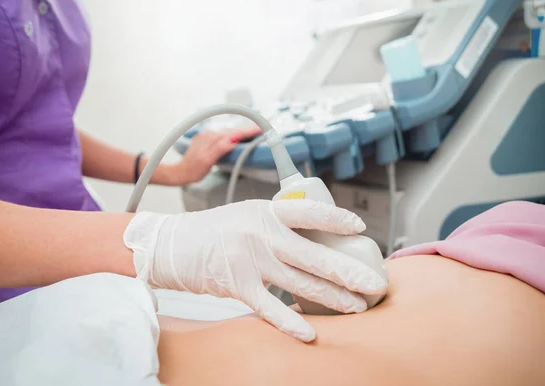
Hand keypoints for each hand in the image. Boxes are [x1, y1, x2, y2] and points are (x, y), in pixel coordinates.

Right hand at [123, 199, 387, 341]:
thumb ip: (278, 223)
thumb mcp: (248, 215)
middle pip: (313, 254)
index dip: (336, 219)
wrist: (171, 245)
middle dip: (347, 271)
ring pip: (299, 282)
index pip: (308, 212)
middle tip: (374, 283)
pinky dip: (290, 321)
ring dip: (331, 297)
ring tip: (356, 306)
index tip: (359, 228)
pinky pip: (269, 306)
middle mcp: (261, 233)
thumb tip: (315, 238)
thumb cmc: (213, 231)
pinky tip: (310, 332)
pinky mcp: (237, 284)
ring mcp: (249, 260)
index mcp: (266, 211)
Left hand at [175, 125, 260, 183]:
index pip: (234, 133)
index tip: (259, 128)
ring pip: (228, 132)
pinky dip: (233, 134)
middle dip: (247, 129)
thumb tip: (232, 140)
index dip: (247, 131)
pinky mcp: (207, 139)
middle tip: (261, 129)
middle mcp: (210, 134)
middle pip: (232, 130)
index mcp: (211, 138)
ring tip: (253, 131)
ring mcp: (208, 136)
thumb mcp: (207, 161)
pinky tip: (238, 136)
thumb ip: (219, 149)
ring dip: (241, 131)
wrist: (180, 172)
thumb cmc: (193, 170)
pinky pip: (223, 135)